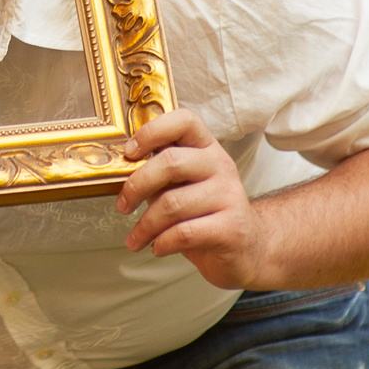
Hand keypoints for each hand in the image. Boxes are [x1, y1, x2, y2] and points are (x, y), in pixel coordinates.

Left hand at [115, 109, 268, 287]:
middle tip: (122, 206)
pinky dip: (162, 243)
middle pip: (171, 161)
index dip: (152, 131)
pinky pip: (184, 233)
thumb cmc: (204, 213)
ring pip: (173, 203)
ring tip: (135, 239)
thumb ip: (160, 174)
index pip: (184, 121)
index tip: (129, 153)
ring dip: (145, 226)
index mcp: (207, 148)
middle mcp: (221, 166)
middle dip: (136, 186)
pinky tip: (157, 247)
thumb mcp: (183, 185)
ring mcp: (230, 196)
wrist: (247, 248)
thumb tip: (121, 170)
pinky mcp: (232, 228)